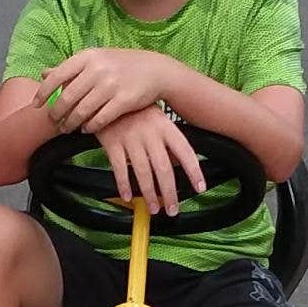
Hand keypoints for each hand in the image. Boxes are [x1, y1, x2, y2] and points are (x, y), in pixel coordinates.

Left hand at [35, 48, 171, 134]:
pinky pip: (100, 119)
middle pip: (68, 97)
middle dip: (57, 113)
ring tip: (68, 128)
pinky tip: (87, 129)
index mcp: (88, 57)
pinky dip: (90, 127)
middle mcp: (98, 69)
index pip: (57, 76)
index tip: (36, 105)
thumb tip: (44, 73)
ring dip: (72, 123)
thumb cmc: (122, 65)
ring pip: (82, 111)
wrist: (156, 70)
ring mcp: (111, 85)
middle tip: (54, 122)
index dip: (43, 92)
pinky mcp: (123, 101)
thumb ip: (71, 68)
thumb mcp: (96, 59)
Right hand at [91, 107, 205, 217]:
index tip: (199, 187)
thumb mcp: (157, 121)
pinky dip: (124, 185)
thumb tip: (178, 167)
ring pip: (142, 172)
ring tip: (154, 208)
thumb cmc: (135, 111)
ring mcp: (131, 139)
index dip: (194, 171)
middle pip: (163, 168)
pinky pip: (120, 169)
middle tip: (172, 210)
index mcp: (166, 127)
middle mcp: (150, 134)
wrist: (108, 96)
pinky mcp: (113, 143)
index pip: (185, 151)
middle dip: (169, 193)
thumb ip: (167, 143)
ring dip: (149, 194)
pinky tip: (128, 197)